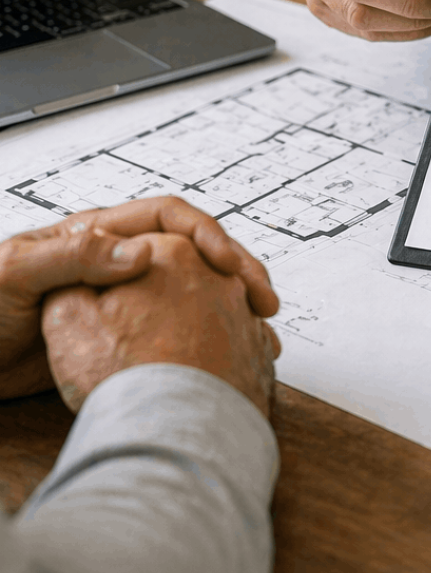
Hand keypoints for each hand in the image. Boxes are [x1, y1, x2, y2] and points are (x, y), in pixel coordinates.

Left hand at [0, 197, 277, 400]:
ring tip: (260, 329)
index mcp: (100, 234)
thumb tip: (139, 250)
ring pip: (198, 289)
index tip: (227, 264)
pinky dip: (212, 336)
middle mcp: (121, 261)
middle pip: (197, 252)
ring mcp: (128, 299)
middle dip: (237, 271)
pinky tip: (231, 353)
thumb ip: (72, 255)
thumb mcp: (15, 272)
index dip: (207, 235)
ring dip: (233, 304)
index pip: (171, 219)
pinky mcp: (126, 336)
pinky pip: (181, 328)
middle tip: (263, 301)